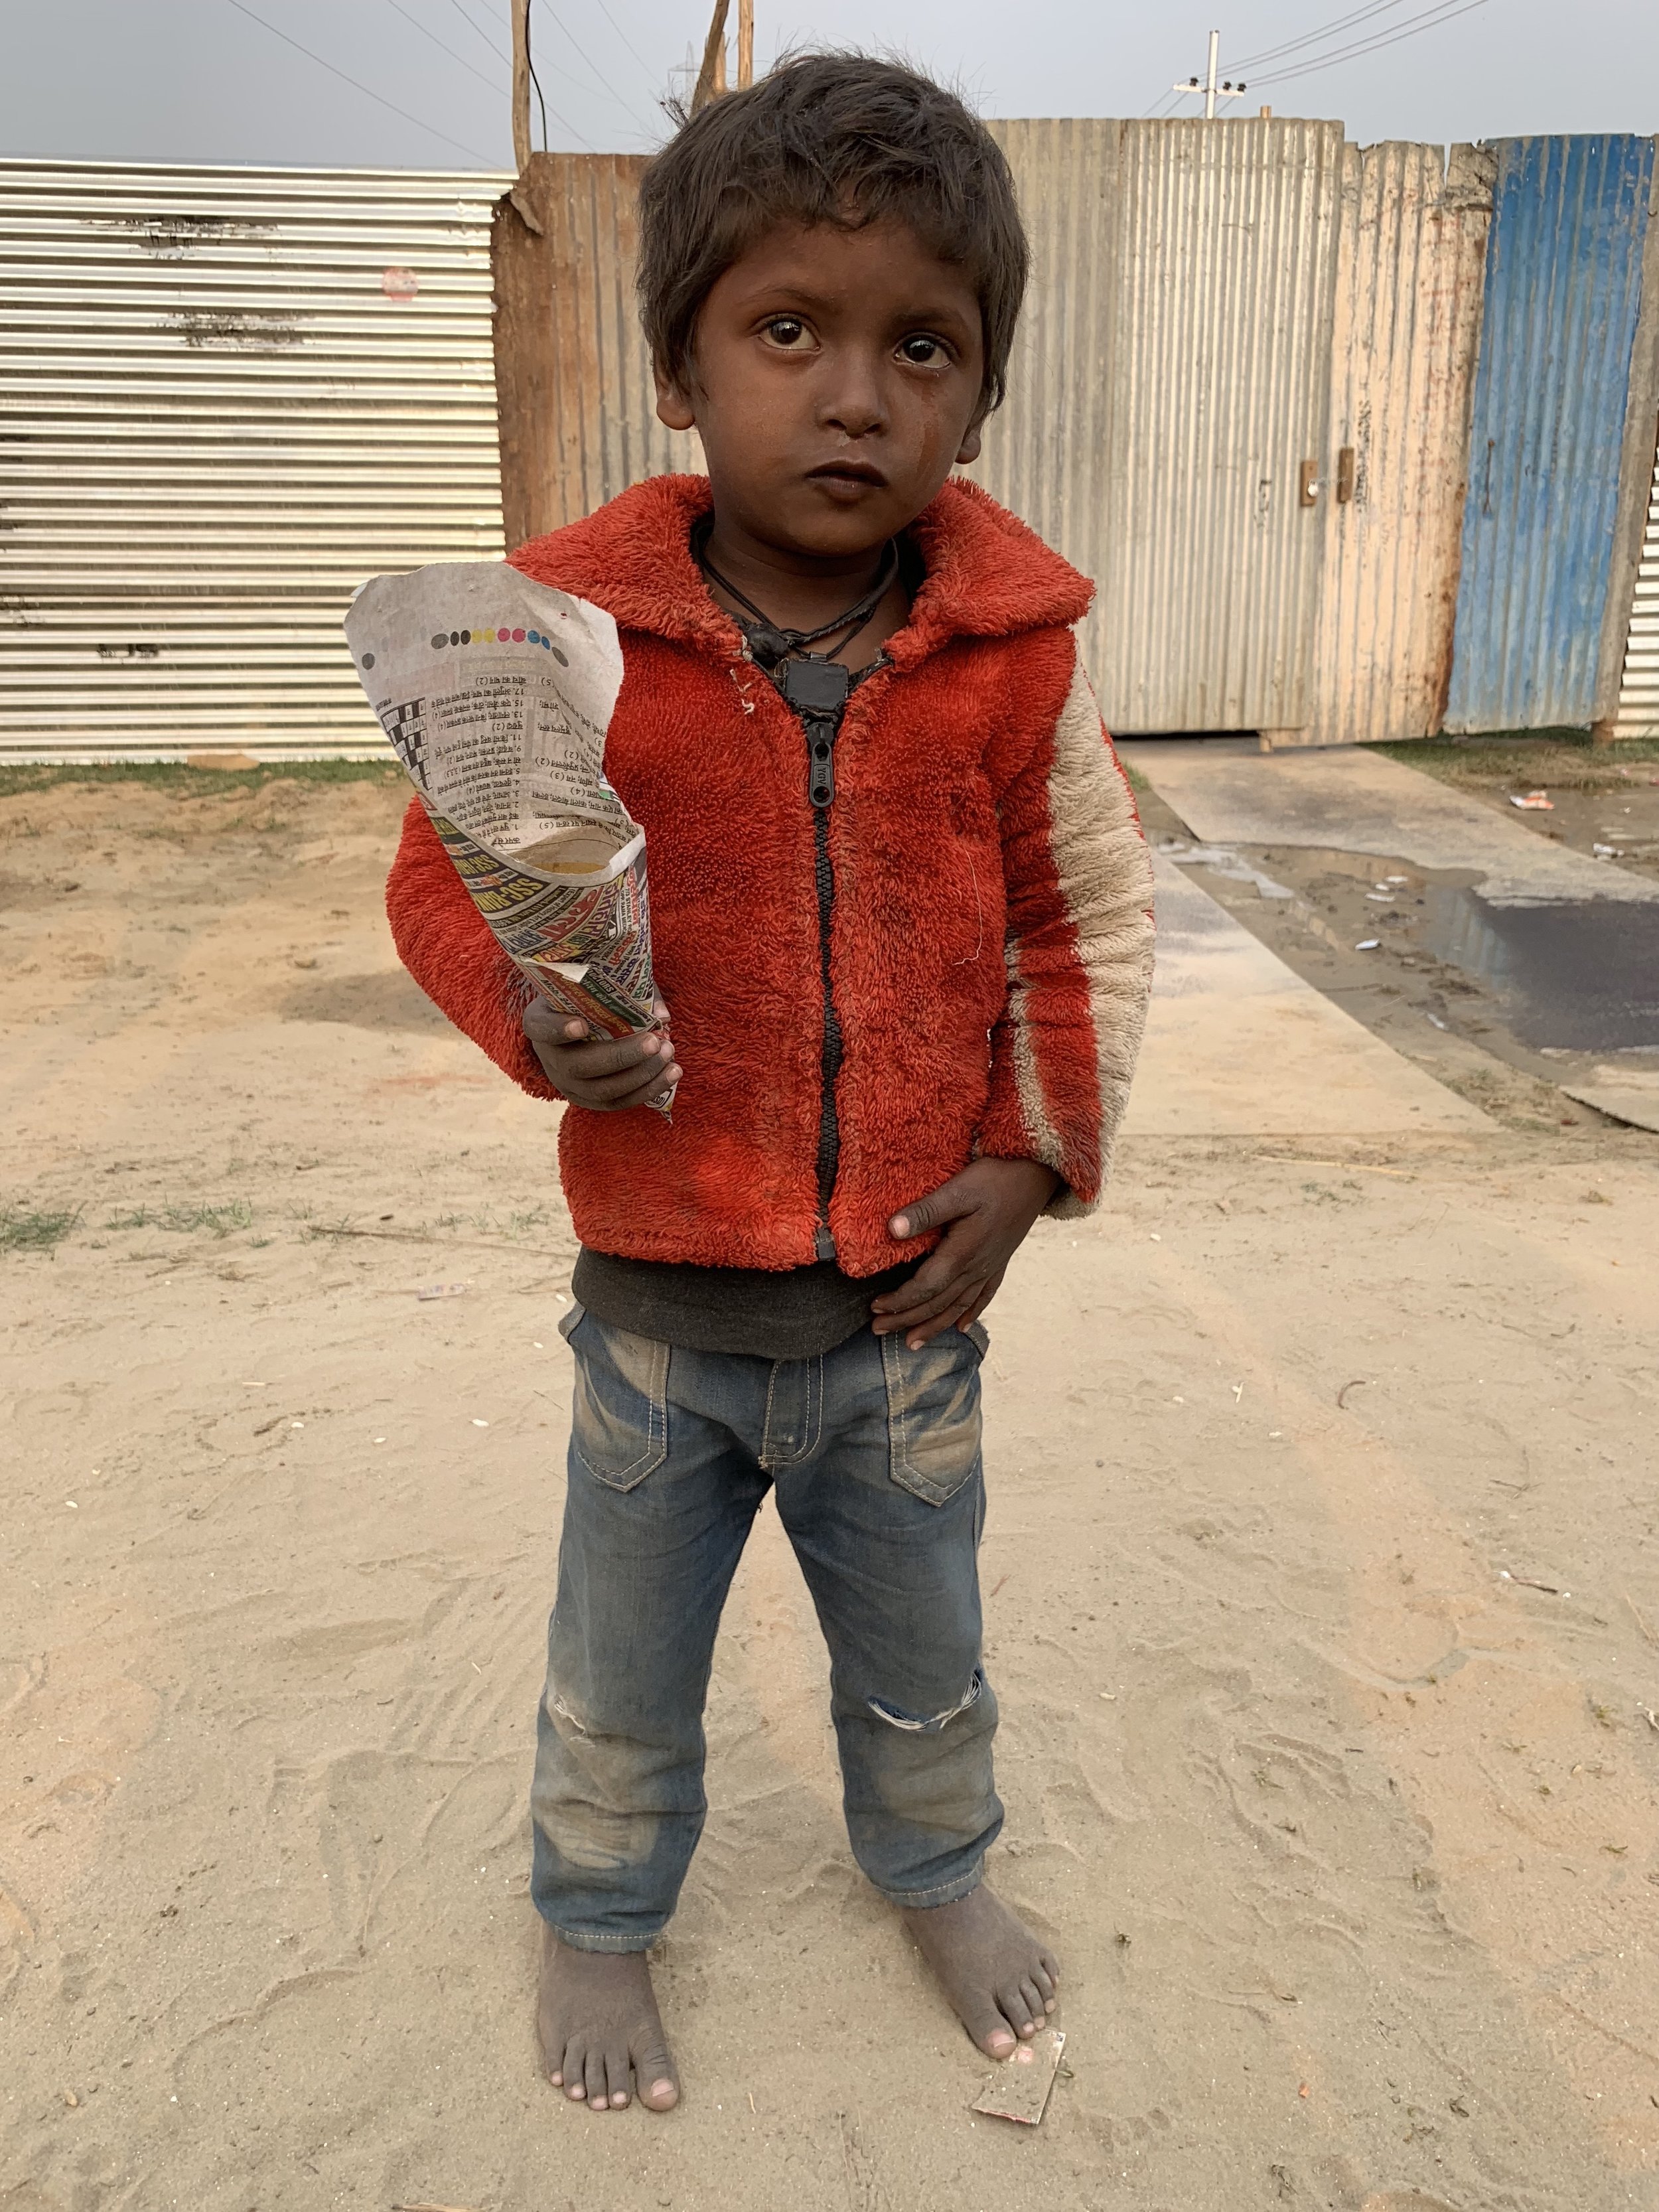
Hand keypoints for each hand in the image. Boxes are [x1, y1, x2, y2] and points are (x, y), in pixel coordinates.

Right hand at [523, 994, 678, 1110]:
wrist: (577, 1025)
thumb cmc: (589, 997)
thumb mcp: (598, 985)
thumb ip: (629, 992)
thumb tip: (662, 1016)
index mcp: (540, 1022)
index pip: (542, 1027)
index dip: (559, 1029)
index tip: (581, 1024)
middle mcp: (548, 1057)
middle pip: (579, 1065)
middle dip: (621, 1056)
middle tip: (655, 1042)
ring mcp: (566, 1083)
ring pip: (602, 1089)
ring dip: (641, 1074)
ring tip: (669, 1054)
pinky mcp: (588, 1100)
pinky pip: (618, 1102)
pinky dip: (648, 1090)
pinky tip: (672, 1074)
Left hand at [871, 1158, 1059, 1349]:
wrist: (1036, 1176)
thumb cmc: (995, 1179)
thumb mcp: (957, 1189)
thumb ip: (925, 1212)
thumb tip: (892, 1230)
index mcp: (962, 1252)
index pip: (925, 1287)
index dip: (900, 1301)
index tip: (876, 1307)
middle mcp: (976, 1267)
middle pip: (937, 1303)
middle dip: (907, 1319)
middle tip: (878, 1330)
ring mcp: (990, 1267)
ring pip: (958, 1307)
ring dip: (933, 1326)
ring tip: (912, 1342)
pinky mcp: (1000, 1262)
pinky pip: (984, 1296)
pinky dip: (971, 1313)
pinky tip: (961, 1326)